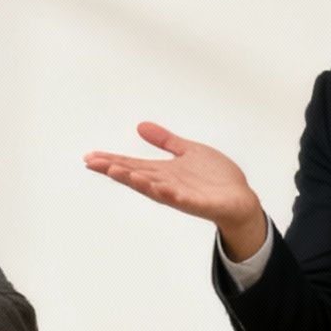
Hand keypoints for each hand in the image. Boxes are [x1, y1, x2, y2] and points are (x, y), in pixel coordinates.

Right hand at [84, 123, 265, 259]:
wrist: (240, 200)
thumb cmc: (215, 179)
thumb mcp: (188, 151)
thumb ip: (166, 141)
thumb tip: (140, 126)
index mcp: (163, 172)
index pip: (132, 165)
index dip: (111, 161)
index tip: (89, 157)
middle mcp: (167, 184)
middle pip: (136, 176)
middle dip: (115, 169)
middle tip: (93, 163)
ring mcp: (181, 195)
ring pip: (154, 188)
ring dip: (135, 181)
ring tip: (117, 171)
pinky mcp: (198, 203)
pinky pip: (181, 199)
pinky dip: (169, 194)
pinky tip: (158, 187)